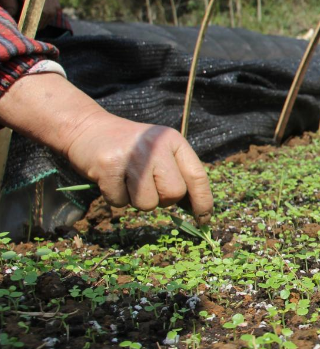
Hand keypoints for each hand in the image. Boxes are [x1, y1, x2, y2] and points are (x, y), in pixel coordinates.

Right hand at [63, 112, 213, 223]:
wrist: (86, 128)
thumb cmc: (130, 148)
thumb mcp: (159, 151)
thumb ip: (178, 173)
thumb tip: (197, 210)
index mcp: (173, 141)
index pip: (197, 176)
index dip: (203, 202)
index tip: (204, 219)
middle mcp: (156, 145)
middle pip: (174, 194)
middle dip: (161, 199)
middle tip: (146, 185)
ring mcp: (132, 155)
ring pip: (148, 203)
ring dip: (136, 200)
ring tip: (127, 180)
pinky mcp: (108, 166)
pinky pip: (120, 202)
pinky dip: (115, 197)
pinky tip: (111, 179)